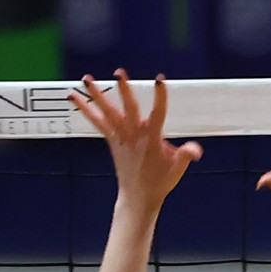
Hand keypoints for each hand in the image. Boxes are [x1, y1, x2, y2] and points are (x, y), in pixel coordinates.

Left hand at [70, 70, 201, 209]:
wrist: (138, 197)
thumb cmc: (159, 181)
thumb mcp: (177, 168)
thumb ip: (186, 155)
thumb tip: (195, 150)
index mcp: (152, 139)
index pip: (158, 113)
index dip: (160, 97)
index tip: (160, 81)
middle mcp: (134, 135)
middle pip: (129, 109)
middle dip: (125, 91)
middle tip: (120, 74)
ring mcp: (120, 137)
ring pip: (107, 112)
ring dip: (97, 95)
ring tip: (86, 79)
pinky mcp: (111, 140)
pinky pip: (97, 122)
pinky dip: (86, 109)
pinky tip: (75, 97)